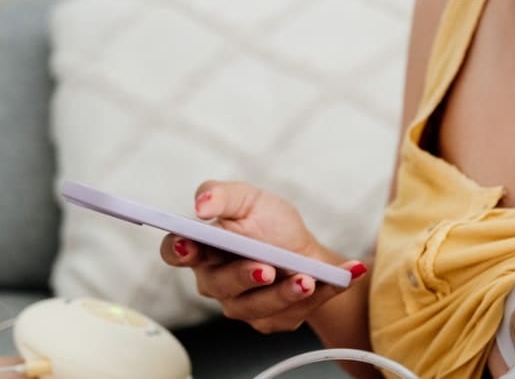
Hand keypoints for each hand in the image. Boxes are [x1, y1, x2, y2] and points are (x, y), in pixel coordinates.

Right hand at [158, 180, 366, 333]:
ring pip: (256, 307)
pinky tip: (338, 278)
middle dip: (243, 276)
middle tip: (267, 268)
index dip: (178, 250)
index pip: (176, 251)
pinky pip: (291, 313)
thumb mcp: (249, 199)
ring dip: (283, 293)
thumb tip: (201, 204)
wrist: (306, 251)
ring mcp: (241, 305)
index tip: (191, 246)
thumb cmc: (271, 224)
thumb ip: (222, 195)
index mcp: (203, 248)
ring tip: (307, 279)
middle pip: (219, 284)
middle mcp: (216, 281)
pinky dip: (319, 294)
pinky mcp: (270, 320)